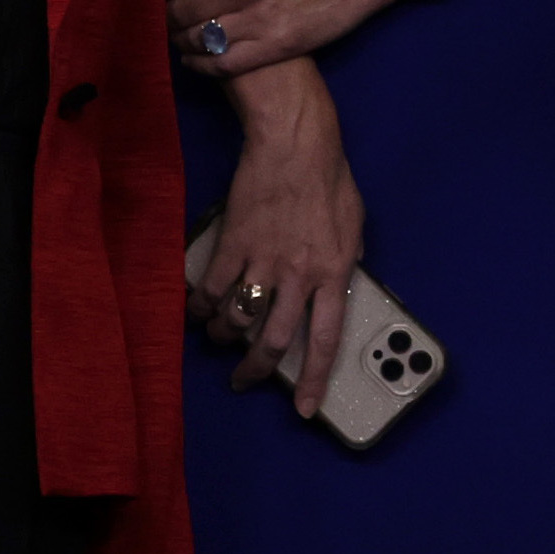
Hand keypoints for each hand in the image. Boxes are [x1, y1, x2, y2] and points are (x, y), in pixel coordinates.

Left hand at [164, 0, 411, 76]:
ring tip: (181, 38)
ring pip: (197, 40)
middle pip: (180, 11)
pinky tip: (195, 60)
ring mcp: (258, 19)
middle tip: (164, 20)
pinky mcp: (275, 46)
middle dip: (165, 18)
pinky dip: (201, 65)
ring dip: (181, 42)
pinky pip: (223, 63)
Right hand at [200, 73, 361, 412]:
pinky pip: (212, 288)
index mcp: (334, 273)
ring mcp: (263, 261)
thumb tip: (339, 285)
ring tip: (219, 339)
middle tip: (244, 381)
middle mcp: (298, 275)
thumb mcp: (356, 224)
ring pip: (238, 318)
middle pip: (273, 340)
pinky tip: (198, 311)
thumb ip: (347, 259)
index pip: (325, 340)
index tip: (305, 410)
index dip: (314, 380)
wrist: (294, 144)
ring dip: (225, 336)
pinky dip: (202, 305)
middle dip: (256, 370)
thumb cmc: (329, 179)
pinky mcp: (232, 243)